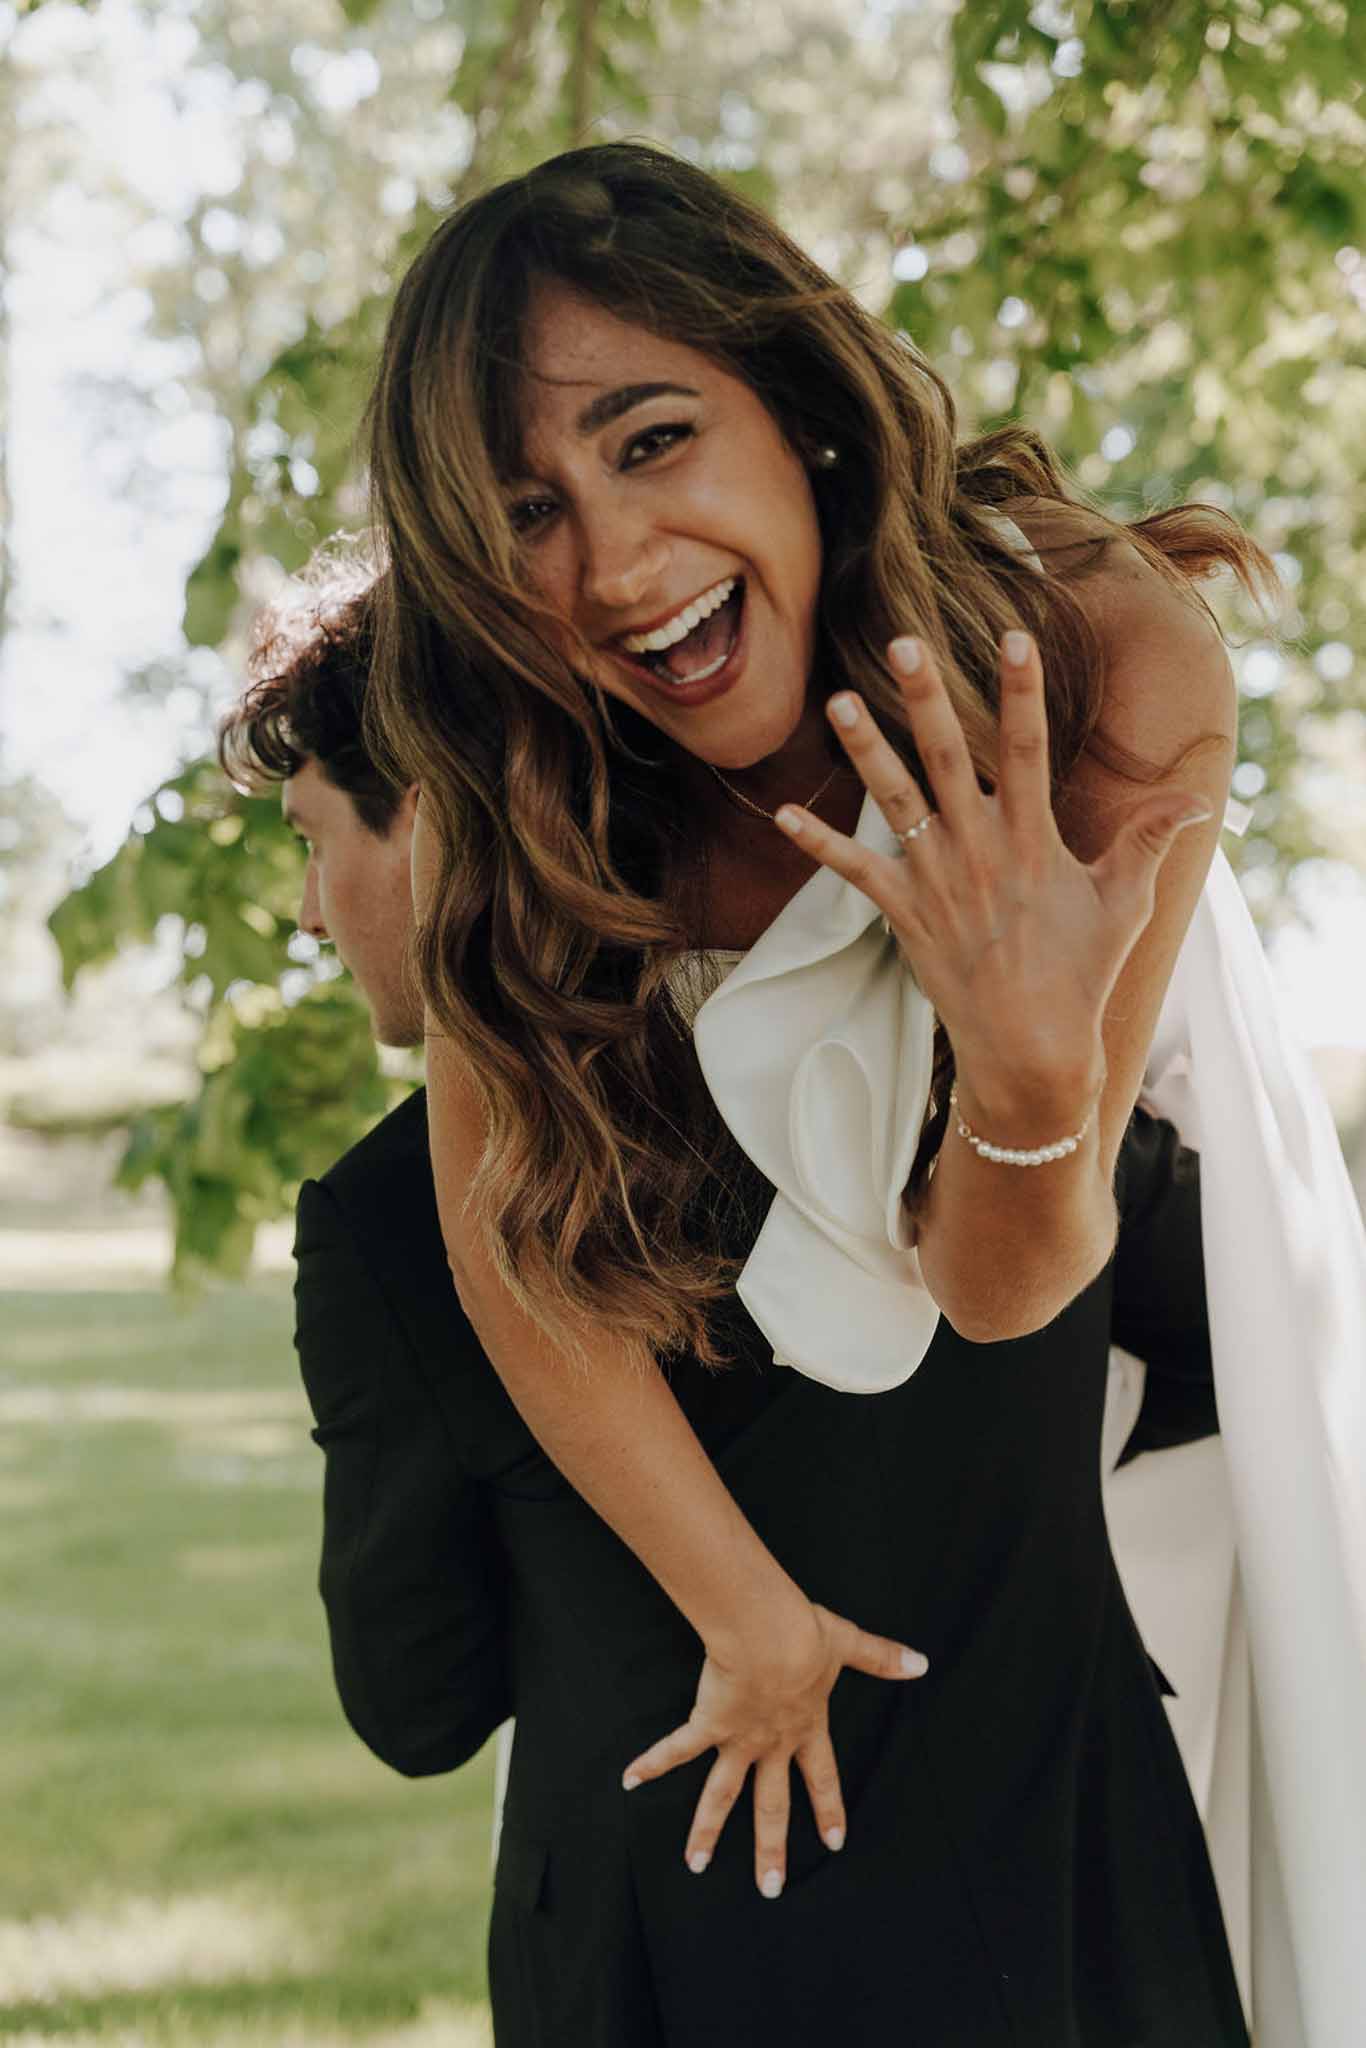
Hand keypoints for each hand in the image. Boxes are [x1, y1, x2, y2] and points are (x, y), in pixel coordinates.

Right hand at [622, 1603, 927, 1897]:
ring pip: (723, 1795)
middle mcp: (773, 1744)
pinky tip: (629, 1780)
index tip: (834, 1844)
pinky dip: (652, 1763)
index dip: (828, 1809)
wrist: (771, 1635)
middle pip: (771, 1805)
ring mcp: (740, 1740)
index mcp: (807, 1727)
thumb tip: (922, 1662)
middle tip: (770, 1889)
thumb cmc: (806, 1635)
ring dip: (707, 1830)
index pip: (822, 1778)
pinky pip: (678, 1749)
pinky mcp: (710, 1724)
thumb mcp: (849, 1644)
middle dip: (770, 1849)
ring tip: (695, 1864)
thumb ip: (882, 1656)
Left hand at [774, 631, 1211, 1120]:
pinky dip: (819, 843)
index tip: (1015, 636)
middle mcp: (980, 850)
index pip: (1027, 748)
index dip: (1022, 690)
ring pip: (895, 801)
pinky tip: (783, 812)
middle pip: (947, 757)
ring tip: (838, 700)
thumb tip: (1196, 798)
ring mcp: (937, 880)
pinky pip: (854, 872)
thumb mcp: (1126, 905)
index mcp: (1034, 840)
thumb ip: (1150, 841)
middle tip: (902, 641)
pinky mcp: (904, 913)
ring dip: (865, 749)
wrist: (1030, 1049)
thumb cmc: (1081, 974)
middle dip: (926, 696)